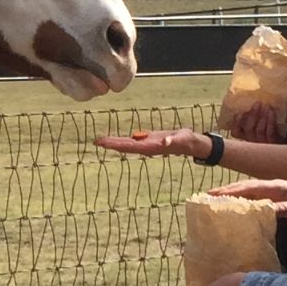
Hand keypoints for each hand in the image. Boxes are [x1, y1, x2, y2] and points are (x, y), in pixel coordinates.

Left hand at [93, 127, 211, 159]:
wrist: (190, 143)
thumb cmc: (187, 140)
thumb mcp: (182, 138)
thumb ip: (173, 140)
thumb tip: (165, 141)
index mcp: (151, 147)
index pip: (130, 146)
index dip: (116, 145)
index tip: (105, 144)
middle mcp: (146, 147)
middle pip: (125, 146)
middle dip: (111, 144)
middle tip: (96, 142)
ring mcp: (146, 145)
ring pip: (127, 144)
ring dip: (114, 142)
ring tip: (100, 140)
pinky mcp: (148, 141)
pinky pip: (132, 141)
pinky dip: (122, 140)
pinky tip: (113, 140)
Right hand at [207, 178, 286, 220]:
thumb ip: (283, 208)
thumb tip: (265, 210)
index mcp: (274, 186)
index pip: (249, 187)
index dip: (232, 190)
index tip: (216, 194)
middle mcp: (269, 187)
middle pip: (243, 186)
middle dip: (225, 190)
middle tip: (207, 196)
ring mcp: (270, 192)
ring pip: (246, 191)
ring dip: (230, 194)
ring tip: (213, 199)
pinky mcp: (272, 198)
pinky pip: (252, 198)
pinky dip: (239, 200)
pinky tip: (232, 206)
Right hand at [230, 102, 281, 141]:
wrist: (282, 147)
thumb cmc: (269, 133)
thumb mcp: (258, 128)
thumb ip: (253, 120)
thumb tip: (252, 105)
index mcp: (246, 137)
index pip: (235, 132)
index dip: (236, 123)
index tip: (239, 112)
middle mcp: (252, 141)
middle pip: (248, 128)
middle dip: (252, 115)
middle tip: (257, 104)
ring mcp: (262, 143)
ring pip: (258, 129)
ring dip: (262, 116)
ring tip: (266, 106)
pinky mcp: (272, 143)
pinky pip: (270, 132)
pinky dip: (270, 121)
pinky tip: (271, 112)